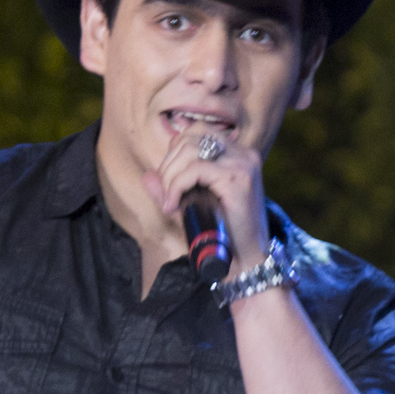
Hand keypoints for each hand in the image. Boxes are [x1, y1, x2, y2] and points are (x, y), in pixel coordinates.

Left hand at [146, 122, 271, 277]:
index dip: (175, 152)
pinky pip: (195, 170)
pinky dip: (176, 186)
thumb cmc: (224, 236)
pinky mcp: (237, 179)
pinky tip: (173, 205)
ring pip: (190, 149)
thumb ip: (171, 189)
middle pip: (190, 137)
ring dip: (170, 175)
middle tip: (166, 194)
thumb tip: (147, 177)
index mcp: (238, 155)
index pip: (197, 132)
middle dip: (168, 164)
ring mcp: (243, 165)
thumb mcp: (193, 207)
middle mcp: (244, 154)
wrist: (247, 262)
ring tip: (170, 200)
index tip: (170, 181)